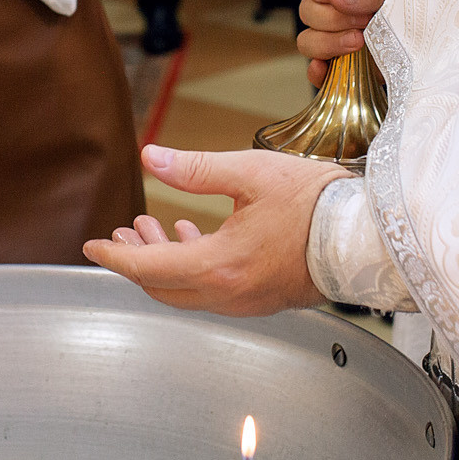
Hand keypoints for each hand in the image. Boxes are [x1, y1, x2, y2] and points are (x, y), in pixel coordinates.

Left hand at [84, 144, 344, 315]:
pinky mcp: (263, 299)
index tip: (91, 246)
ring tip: (151, 227)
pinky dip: (192, 267)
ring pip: (186, 290)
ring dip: (163, 261)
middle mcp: (228, 293)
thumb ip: (195, 170)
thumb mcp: (250, 173)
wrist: (368, 236)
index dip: (113, 257)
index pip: (147, 269)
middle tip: (121, 232)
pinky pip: (212, 290)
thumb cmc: (315, 203)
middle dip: (135, 259)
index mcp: (219, 266)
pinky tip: (193, 236)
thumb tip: (150, 157)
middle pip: (162, 286)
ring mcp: (246, 301)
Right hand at [295, 0, 405, 84]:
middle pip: (306, 10)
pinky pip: (318, 70)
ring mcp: (337, 34)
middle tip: (366, 19)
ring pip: (307, 40)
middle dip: (333, 18)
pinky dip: (318, 71)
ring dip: (328, 42)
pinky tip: (326, 68)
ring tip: (360, 41)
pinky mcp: (345, 62)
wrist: (447, 26)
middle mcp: (334, 4)